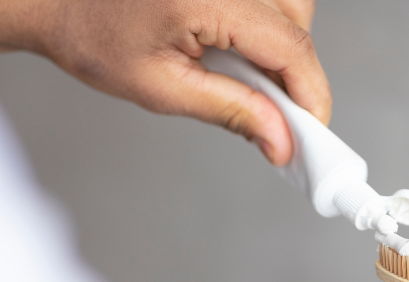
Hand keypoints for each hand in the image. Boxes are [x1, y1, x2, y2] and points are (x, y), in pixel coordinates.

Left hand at [0, 0, 330, 165]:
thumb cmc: (93, 37)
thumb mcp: (162, 89)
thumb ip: (231, 112)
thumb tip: (280, 140)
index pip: (290, 47)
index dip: (312, 96)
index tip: (315, 132)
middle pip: (298, 22)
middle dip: (295, 72)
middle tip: (273, 112)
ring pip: (291, 5)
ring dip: (282, 45)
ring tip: (240, 72)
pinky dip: (267, 23)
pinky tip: (235, 45)